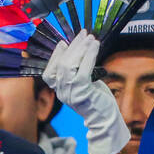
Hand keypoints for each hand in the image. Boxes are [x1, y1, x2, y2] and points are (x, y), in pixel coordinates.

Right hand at [42, 30, 129, 153]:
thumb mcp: (83, 84)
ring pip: (69, 65)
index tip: (63, 43)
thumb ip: (77, 71)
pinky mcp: (82, 92)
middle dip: (72, 46)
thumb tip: (78, 50)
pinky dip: (89, 55)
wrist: (105, 119)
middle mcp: (61, 93)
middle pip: (61, 65)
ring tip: (90, 38)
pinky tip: (95, 46)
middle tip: (82, 34)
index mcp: (59, 91)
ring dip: (81, 48)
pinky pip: (83, 70)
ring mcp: (71, 93)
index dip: (55, 56)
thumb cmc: (95, 100)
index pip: (48, 73)